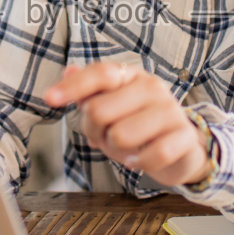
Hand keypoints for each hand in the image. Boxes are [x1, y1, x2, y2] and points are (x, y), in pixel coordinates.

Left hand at [44, 62, 212, 186]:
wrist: (183, 148)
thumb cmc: (139, 126)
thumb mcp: (111, 108)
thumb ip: (89, 92)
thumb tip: (68, 71)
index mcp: (131, 76)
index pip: (100, 74)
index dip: (72, 86)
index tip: (49, 98)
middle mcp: (152, 88)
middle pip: (100, 110)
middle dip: (95, 132)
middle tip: (106, 137)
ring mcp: (171, 111)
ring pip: (121, 135)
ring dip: (116, 150)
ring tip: (126, 148)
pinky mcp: (184, 137)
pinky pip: (152, 155)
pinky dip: (140, 163)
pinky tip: (140, 160)